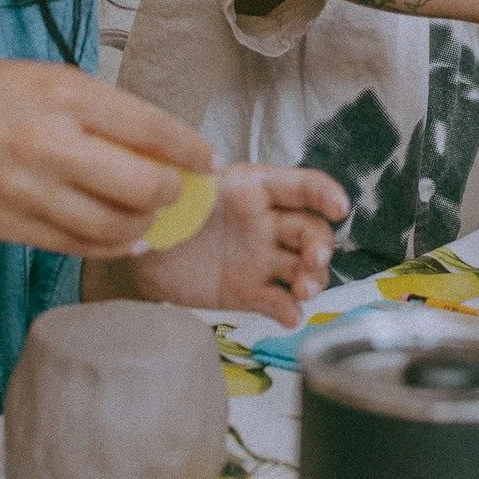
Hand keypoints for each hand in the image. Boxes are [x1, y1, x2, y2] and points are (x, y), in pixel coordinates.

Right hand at [0, 52, 214, 258]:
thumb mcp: (33, 74)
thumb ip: (88, 105)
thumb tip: (145, 135)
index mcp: (62, 94)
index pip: (152, 129)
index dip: (191, 150)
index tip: (206, 160)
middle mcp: (52, 144)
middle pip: (144, 186)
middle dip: (173, 193)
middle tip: (178, 190)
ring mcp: (30, 192)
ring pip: (116, 226)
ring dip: (145, 225)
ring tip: (150, 215)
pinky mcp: (11, 226)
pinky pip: (78, 245)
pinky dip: (110, 245)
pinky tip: (123, 237)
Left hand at [86, 165, 349, 326]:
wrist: (138, 255)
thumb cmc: (162, 208)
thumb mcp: (176, 186)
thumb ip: (194, 175)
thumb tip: (209, 162)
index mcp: (254, 188)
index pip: (300, 186)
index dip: (325, 193)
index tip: (339, 208)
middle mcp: (267, 223)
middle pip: (312, 231)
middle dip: (322, 246)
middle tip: (314, 262)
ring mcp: (262, 259)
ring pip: (304, 268)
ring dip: (313, 279)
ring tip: (303, 292)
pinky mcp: (250, 292)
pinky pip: (279, 302)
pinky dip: (289, 311)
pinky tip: (289, 316)